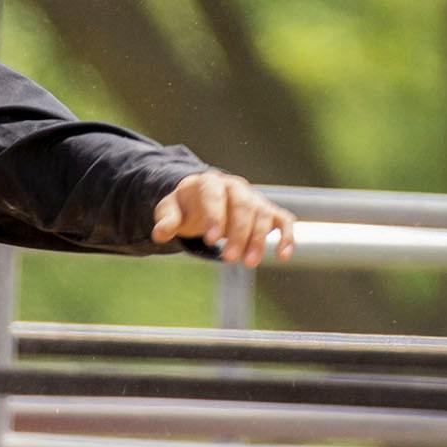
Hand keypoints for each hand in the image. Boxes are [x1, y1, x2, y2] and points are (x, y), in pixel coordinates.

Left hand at [152, 171, 295, 266]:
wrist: (203, 198)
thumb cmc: (186, 206)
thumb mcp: (171, 209)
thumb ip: (166, 219)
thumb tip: (159, 234)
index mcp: (210, 183)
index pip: (215, 195)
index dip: (215, 215)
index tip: (211, 240)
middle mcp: (236, 187)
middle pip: (243, 206)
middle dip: (239, 233)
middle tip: (230, 259)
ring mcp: (254, 199)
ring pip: (263, 215)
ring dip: (259, 239)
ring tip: (250, 263)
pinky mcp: (267, 212)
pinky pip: (283, 220)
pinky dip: (287, 236)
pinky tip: (285, 255)